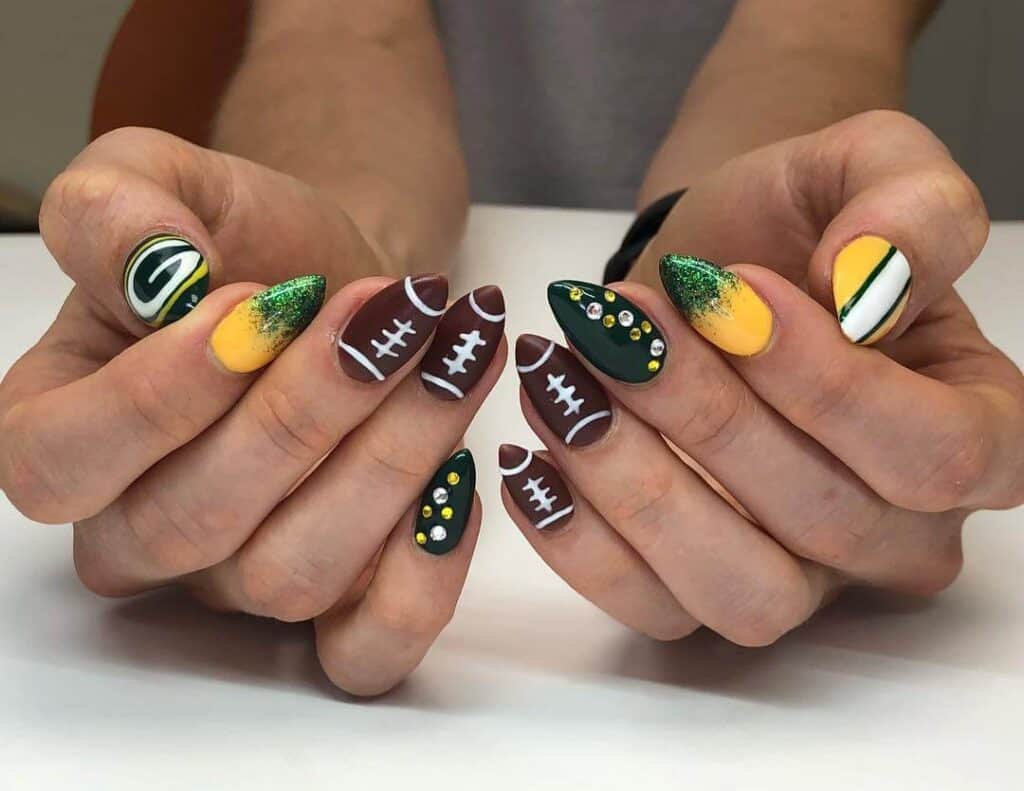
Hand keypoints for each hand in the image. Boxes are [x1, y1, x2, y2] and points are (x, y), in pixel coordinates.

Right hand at [0, 128, 507, 692]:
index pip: (60, 465)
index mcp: (64, 435)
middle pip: (193, 522)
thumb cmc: (252, 240)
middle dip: (304, 410)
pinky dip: (424, 578)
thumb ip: (116, 208)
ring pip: (291, 574)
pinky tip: (464, 473)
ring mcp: (241, 580)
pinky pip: (368, 650)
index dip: (155, 396)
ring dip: (387, 461)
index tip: (251, 305)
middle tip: (388, 315)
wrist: (349, 281)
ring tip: (450, 356)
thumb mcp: (167, 182)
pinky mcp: (339, 603)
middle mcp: (143, 531)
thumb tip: (154, 268)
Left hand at [500, 111, 1023, 644]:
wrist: (701, 268)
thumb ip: (909, 207)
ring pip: (738, 587)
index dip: (831, 383)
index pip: (936, 454)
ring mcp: (800, 577)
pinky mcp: (701, 590)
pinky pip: (650, 608)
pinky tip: (528, 454)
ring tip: (563, 383)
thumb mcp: (866, 168)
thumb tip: (869, 281)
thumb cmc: (792, 224)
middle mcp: (898, 529)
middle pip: (825, 519)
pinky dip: (576, 540)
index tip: (734, 292)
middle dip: (706, 416)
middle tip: (620, 327)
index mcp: (975, 432)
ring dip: (636, 486)